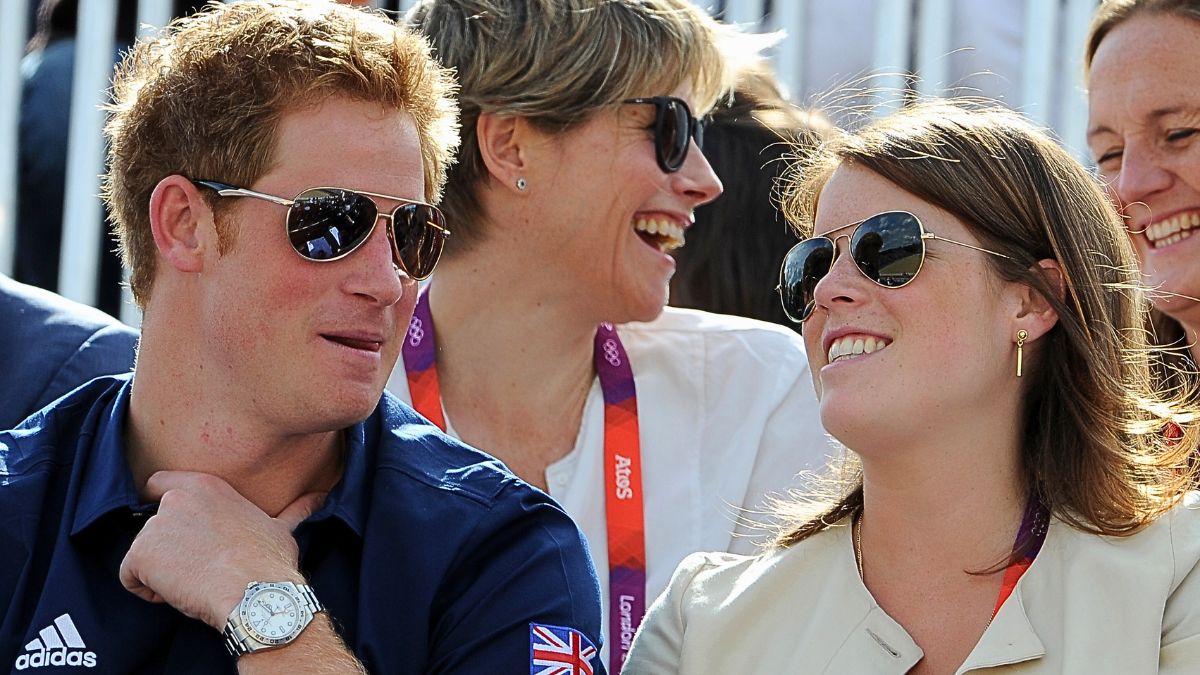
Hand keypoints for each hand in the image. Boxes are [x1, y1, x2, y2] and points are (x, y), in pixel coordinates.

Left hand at [118, 471, 325, 629]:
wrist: (255, 592)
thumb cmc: (269, 561)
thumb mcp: (281, 529)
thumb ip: (291, 510)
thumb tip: (319, 498)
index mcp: (206, 486)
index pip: (159, 484)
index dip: (162, 509)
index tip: (180, 534)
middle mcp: (176, 498)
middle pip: (153, 525)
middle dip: (168, 548)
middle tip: (198, 566)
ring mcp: (156, 526)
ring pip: (144, 553)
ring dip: (161, 571)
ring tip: (194, 582)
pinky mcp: (141, 554)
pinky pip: (130, 577)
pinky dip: (147, 590)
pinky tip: (178, 594)